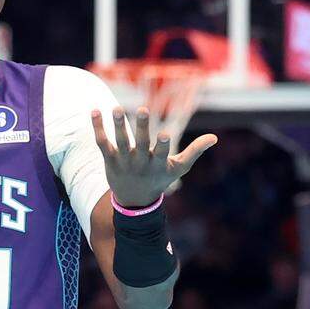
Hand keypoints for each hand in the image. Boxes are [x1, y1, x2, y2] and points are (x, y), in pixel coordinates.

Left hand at [92, 106, 217, 206]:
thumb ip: (195, 151)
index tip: (163, 133)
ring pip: (120, 142)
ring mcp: (123, 161)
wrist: (134, 200)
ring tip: (115, 108)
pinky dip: (98, 128)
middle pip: (140, 143)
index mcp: (158, 164)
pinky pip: (102, 143)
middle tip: (142, 109)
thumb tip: (214, 137)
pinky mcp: (109, 160)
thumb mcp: (179, 168)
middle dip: (141, 127)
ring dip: (118, 125)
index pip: (161, 153)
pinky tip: (95, 111)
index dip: (162, 144)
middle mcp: (140, 162)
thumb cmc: (160, 179)